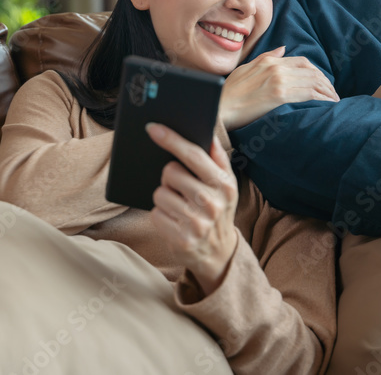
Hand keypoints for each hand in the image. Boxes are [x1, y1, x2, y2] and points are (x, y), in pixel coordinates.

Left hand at [146, 123, 239, 295]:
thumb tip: (208, 131)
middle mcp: (212, 203)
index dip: (171, 139)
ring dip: (165, 197)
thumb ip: (218, 156)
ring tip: (179, 206)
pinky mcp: (181, 239)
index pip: (193, 155)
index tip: (153, 128)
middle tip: (180, 187)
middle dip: (170, 176)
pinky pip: (155, 214)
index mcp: (224, 184)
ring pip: (160, 193)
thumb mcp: (227, 183)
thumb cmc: (219, 209)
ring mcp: (196, 223)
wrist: (219, 252)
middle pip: (170, 172)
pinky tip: (174, 220)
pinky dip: (161, 215)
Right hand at [219, 47, 338, 129]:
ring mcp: (278, 80)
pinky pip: (308, 93)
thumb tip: (282, 49)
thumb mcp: (246, 68)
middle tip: (332, 92)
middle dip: (325, 81)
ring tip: (334, 99)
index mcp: (269, 61)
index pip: (301, 61)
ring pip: (313, 81)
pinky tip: (328, 104)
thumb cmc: (229, 93)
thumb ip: (266, 57)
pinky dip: (322, 98)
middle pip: (311, 70)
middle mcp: (276, 67)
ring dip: (327, 90)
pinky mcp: (279, 95)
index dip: (316, 71)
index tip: (322, 82)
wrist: (219, 108)